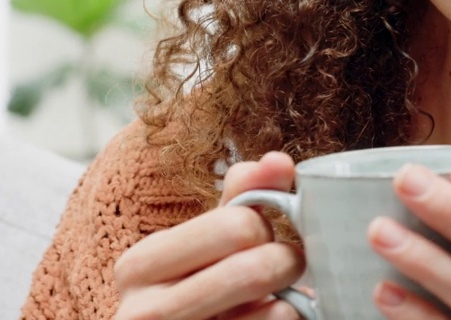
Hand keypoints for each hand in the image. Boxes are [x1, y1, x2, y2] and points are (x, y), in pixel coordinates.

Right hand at [114, 152, 305, 319]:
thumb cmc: (195, 291)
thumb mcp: (206, 243)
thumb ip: (241, 197)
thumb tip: (278, 161)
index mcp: (141, 264)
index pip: (235, 224)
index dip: (264, 228)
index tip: (260, 240)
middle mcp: (145, 311)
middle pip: (255, 268)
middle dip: (286, 262)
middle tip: (284, 269)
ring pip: (276, 311)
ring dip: (293, 299)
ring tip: (283, 299)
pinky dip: (291, 319)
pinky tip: (274, 316)